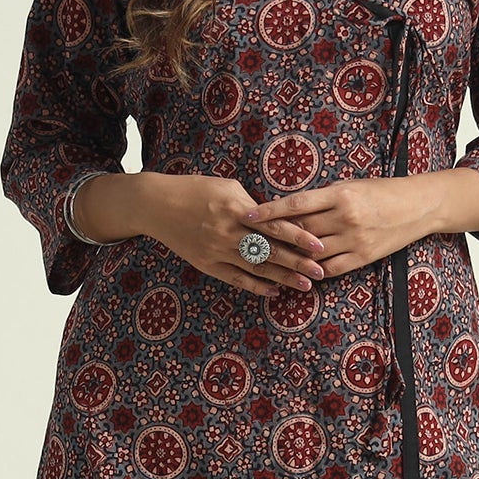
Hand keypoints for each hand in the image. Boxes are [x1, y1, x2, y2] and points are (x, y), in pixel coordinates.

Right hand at [96, 172, 331, 296]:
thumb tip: (278, 218)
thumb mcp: (227, 187)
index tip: (319, 246)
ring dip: (282, 278)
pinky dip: (255, 286)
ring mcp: (216, 250)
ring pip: (256, 268)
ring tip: (304, 286)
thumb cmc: (196, 190)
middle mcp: (228, 232)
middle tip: (321, 272)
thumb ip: (253, 205)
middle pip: (270, 251)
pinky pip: (235, 278)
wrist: (157, 205)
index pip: (275, 226)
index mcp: (237, 208)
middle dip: (297, 263)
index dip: (299, 237)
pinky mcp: (206, 263)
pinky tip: (273, 291)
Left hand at [251, 172, 478, 275]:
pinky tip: (298, 272)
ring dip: (290, 258)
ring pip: (312, 254)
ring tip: (268, 260)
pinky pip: (330, 269)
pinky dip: (312, 271)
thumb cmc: (381, 191)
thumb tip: (288, 208)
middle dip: (275, 238)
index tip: (248, 216)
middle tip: (250, 242)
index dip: (269, 212)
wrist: (418, 206)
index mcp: (340, 194)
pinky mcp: (363, 257)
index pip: (295, 205)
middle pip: (300, 232)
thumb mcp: (350, 185)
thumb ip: (321, 198)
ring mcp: (355, 240)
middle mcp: (346, 218)